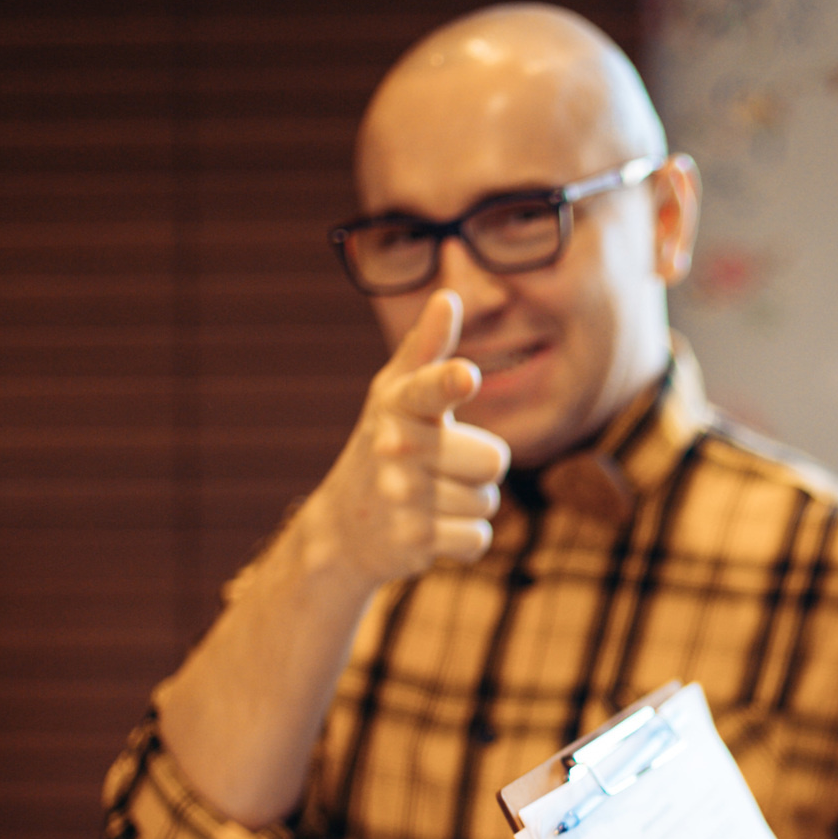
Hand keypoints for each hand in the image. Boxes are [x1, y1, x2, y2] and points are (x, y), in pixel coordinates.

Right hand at [312, 288, 507, 583]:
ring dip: (470, 502)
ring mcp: (402, 497)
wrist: (344, 526)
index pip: (428, 389)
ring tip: (433, 496)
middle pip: (493, 460)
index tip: (466, 375)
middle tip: (446, 465)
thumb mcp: (398, 394)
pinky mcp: (412, 541)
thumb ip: (428, 349)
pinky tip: (434, 528)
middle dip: (480, 467)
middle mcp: (396, 449)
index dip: (449, 382)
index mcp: (399, 405)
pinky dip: (464, 539)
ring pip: (487, 502)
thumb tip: (448, 297)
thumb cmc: (387, 443)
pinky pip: (478, 539)